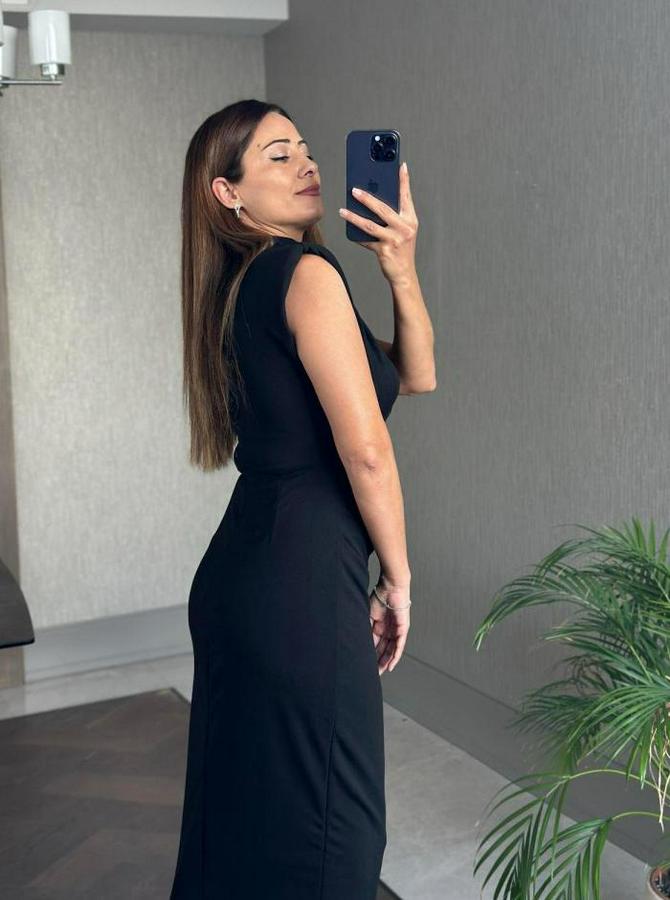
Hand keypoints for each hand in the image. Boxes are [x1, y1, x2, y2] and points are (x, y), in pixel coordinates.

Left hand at [339, 161, 418, 286]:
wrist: (404, 274)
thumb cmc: (402, 249)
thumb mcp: (403, 230)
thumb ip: (393, 216)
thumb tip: (373, 200)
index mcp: (411, 220)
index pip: (406, 196)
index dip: (404, 181)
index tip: (401, 166)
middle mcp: (405, 228)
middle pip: (383, 209)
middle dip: (367, 198)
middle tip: (354, 190)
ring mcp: (395, 239)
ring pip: (370, 225)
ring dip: (354, 217)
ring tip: (342, 211)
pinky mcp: (385, 251)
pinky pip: (366, 240)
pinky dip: (356, 235)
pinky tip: (348, 229)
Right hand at [369, 573, 410, 674]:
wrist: (391, 586)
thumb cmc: (380, 596)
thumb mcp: (368, 615)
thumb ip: (365, 627)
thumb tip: (357, 639)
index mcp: (380, 626)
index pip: (375, 644)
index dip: (371, 654)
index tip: (366, 664)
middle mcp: (389, 630)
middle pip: (384, 649)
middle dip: (379, 661)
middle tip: (373, 673)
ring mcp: (397, 630)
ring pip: (392, 650)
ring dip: (386, 662)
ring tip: (381, 672)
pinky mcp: (403, 629)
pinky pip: (399, 646)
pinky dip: (395, 656)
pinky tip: (391, 665)